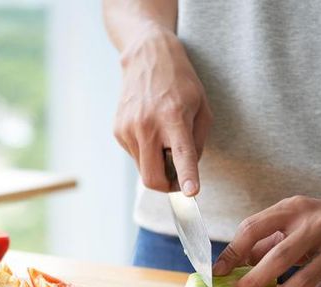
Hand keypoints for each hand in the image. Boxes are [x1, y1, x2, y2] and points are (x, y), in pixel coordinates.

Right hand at [113, 28, 212, 195]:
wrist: (147, 59)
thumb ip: (197, 143)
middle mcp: (147, 125)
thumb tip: (185, 172)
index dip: (186, 176)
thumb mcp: (202, 108)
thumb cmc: (180, 83)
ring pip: (143, 170)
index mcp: (173, 117)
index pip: (181, 154)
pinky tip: (150, 130)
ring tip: (164, 140)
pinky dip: (146, 152)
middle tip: (179, 179)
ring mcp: (128, 129)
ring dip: (157, 165)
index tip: (190, 193)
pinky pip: (135, 156)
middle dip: (167, 187)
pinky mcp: (118, 131)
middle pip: (152, 178)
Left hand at [213, 195, 320, 286]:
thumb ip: (263, 240)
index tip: (218, 271)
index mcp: (292, 209)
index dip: (233, 251)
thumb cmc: (319, 220)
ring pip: (304, 277)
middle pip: (279, 256)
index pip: (253, 227)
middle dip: (254, 280)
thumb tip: (231, 266)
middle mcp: (315, 224)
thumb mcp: (291, 218)